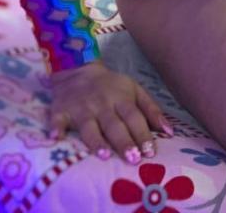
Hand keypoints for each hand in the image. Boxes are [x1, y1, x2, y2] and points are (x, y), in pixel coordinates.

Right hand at [47, 60, 173, 163]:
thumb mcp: (134, 90)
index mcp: (121, 97)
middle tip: (132, 158)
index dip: (142, 134)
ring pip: (89, 126)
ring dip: (96, 141)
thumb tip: (170, 132)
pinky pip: (57, 120)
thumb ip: (151, 110)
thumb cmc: (111, 86)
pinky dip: (55, 128)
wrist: (77, 67)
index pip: (134, 116)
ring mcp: (80, 107)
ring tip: (104, 155)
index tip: (150, 152)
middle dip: (123, 141)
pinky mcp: (60, 110)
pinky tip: (55, 138)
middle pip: (113, 124)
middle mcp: (101, 103)